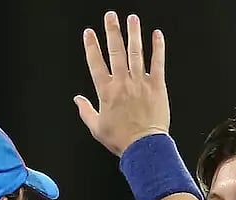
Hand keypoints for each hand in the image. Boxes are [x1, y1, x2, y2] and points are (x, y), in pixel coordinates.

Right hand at [75, 11, 169, 156]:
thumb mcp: (97, 127)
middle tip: (110, 17)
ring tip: (132, 19)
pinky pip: (157, 63)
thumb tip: (77, 100)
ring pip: (136, 53)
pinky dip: (158, 48)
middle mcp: (123, 83)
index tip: (89, 33)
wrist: (144, 147)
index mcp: (107, 92)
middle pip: (116, 51)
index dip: (91, 46)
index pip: (96, 63)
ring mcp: (141, 83)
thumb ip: (86, 111)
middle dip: (112, 31)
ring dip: (134, 34)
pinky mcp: (157, 87)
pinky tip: (157, 35)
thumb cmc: (121, 139)